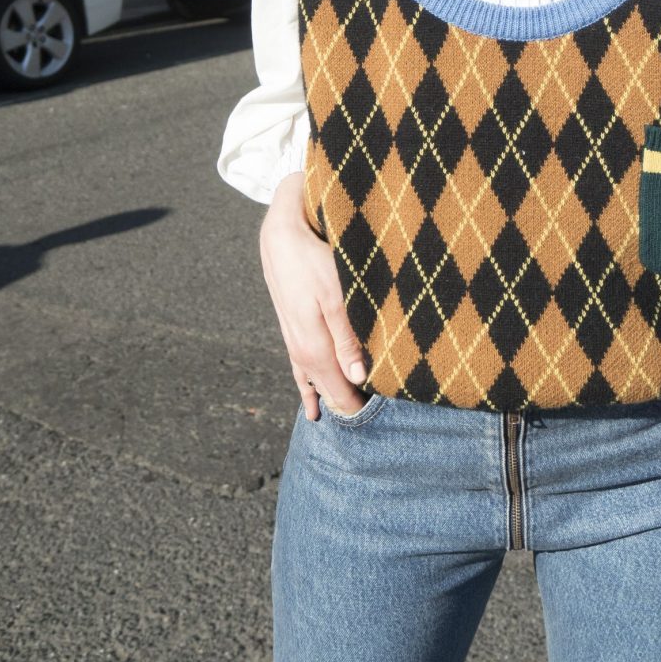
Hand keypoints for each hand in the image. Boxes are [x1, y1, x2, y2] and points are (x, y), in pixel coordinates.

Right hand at [259, 173, 368, 420]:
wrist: (281, 236)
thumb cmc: (313, 262)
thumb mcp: (337, 297)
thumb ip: (348, 340)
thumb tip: (358, 379)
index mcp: (315, 348)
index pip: (341, 391)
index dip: (359, 406)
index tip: (379, 418)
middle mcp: (302, 351)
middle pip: (328, 389)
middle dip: (348, 404)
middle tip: (369, 424)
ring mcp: (295, 341)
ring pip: (314, 380)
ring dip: (330, 396)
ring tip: (342, 418)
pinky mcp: (293, 330)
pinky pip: (301, 368)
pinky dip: (309, 386)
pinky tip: (311, 400)